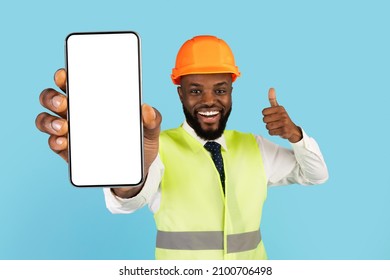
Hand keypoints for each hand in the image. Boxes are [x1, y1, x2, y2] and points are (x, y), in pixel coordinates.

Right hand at [36, 68, 161, 197]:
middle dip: (52, 97)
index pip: (73, 82)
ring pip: (47, 120)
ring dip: (48, 121)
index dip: (64, 76)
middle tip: (64, 103)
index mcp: (93, 100)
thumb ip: (152, 118)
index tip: (64, 75)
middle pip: (52, 98)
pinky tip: (64, 142)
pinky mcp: (69, 152)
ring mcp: (70, 132)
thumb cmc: (140, 141)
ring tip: (63, 127)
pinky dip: (54, 142)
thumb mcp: (150, 129)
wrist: (138, 170)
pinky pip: (54, 143)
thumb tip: (147, 110)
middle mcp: (77, 112)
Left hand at [262, 88, 301, 142]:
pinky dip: (272, 133)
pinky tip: (278, 131)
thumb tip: (271, 88)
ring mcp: (284, 123)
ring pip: (267, 126)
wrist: (292, 130)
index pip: (263, 112)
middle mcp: (283, 114)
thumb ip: (272, 99)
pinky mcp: (284, 131)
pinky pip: (271, 132)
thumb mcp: (278, 108)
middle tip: (274, 122)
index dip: (266, 115)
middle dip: (267, 122)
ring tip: (276, 126)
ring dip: (270, 128)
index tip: (272, 116)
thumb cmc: (282, 117)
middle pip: (264, 120)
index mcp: (280, 108)